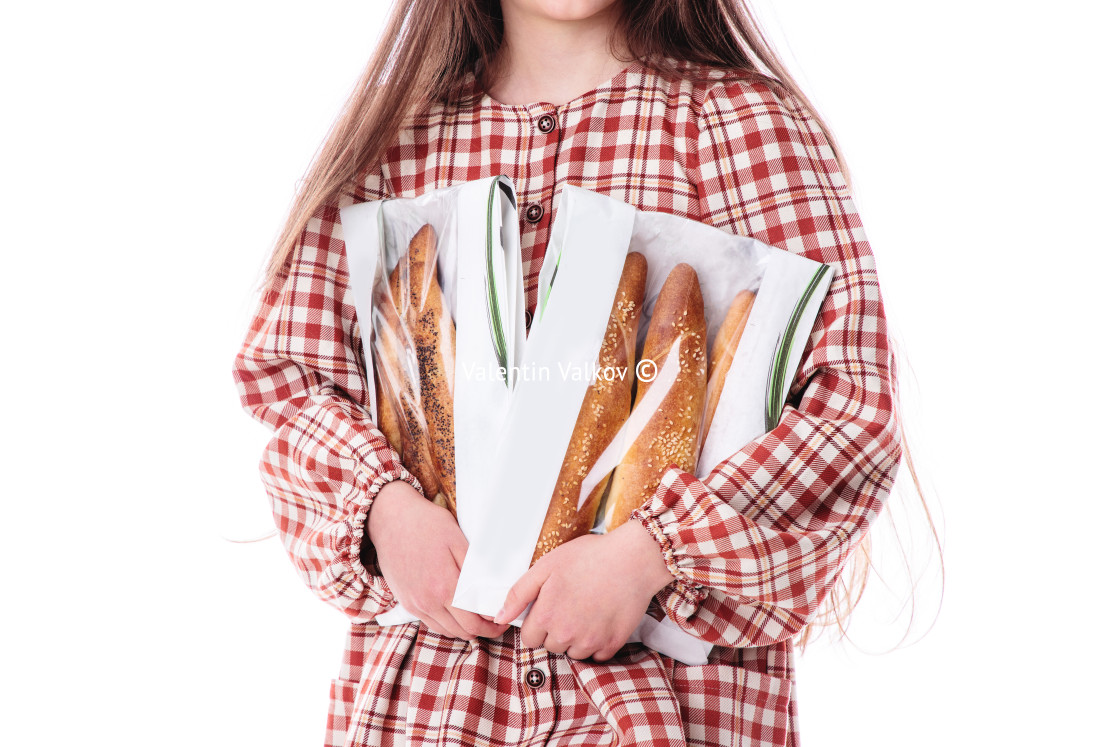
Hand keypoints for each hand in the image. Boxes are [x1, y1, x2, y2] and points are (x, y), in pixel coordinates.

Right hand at [367, 480, 507, 640]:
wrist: (391, 518)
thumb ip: (475, 568)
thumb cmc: (427, 524)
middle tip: (495, 621)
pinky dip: (447, 623)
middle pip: (462, 631)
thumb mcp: (457, 539)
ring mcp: (415, 604)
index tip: (502, 619)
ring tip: (478, 617)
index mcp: (444, 586)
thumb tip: (492, 591)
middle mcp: (428, 601)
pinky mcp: (406, 601)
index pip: (474, 622)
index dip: (492, 626)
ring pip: (446, 631)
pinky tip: (456, 612)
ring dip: (464, 629)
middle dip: (482, 630)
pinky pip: (431, 623)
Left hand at [493, 521, 674, 660]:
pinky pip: (597, 655)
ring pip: (573, 653)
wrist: (633, 559)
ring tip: (587, 610)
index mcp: (546, 615)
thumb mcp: (546, 565)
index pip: (529, 639)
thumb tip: (498, 617)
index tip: (548, 609)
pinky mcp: (612, 644)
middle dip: (555, 631)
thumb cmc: (589, 557)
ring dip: (576, 639)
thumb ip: (519, 593)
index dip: (537, 622)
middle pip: (551, 646)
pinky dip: (598, 642)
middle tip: (570, 605)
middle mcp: (566, 634)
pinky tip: (602, 618)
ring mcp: (591, 642)